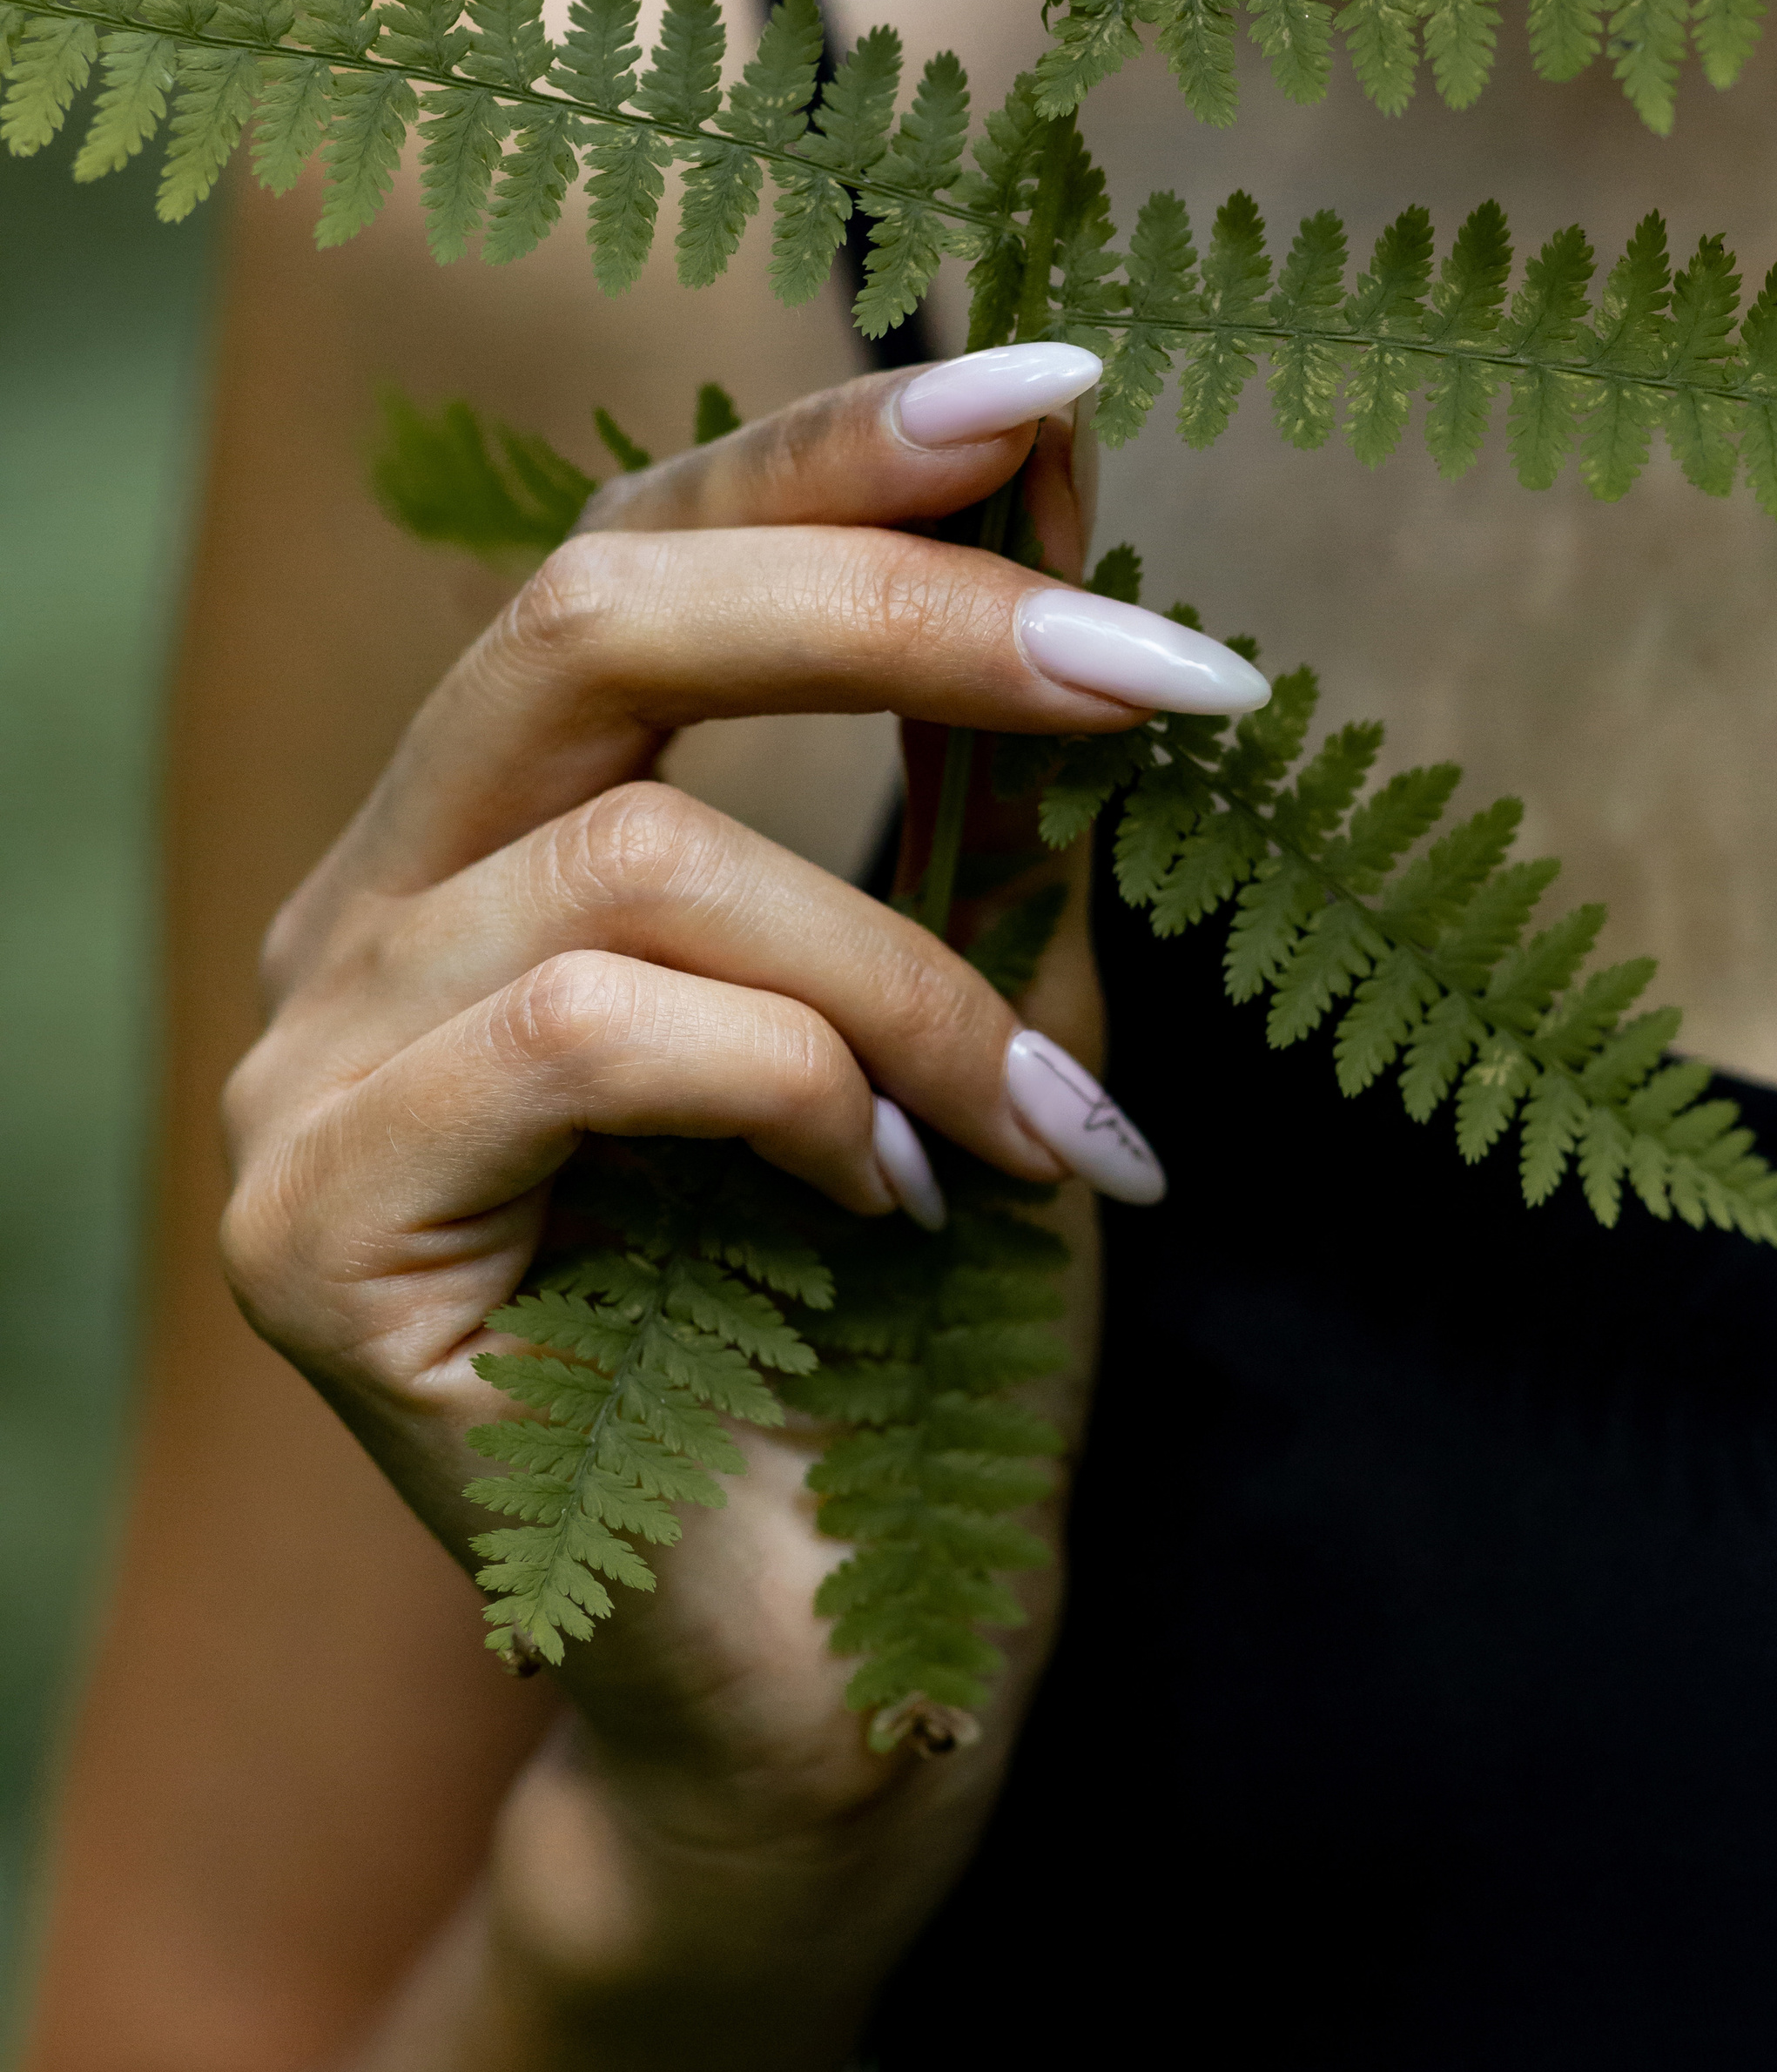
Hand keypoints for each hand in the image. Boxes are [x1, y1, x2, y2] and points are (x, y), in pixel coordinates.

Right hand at [216, 346, 1266, 1995]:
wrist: (834, 1681)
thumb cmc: (908, 1356)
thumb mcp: (978, 1014)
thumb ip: (981, 781)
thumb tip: (1057, 491)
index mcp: (492, 852)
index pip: (625, 560)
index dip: (827, 452)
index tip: (1058, 390)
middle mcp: (363, 928)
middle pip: (581, 619)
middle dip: (905, 614)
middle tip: (1170, 676)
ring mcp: (310, 1077)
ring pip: (634, 860)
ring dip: (912, 978)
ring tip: (1052, 1140)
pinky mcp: (318, 1233)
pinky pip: (587, 1033)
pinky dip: (806, 1095)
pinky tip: (894, 1217)